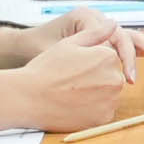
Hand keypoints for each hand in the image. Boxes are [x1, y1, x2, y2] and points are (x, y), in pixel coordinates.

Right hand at [6, 7, 142, 127]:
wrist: (28, 98)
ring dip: (96, 94)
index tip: (74, 68)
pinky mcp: (103, 119)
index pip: (110, 59)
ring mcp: (110, 101)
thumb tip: (114, 24)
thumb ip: (95, 33)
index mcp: (108, 57)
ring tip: (71, 93)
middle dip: (96, 78)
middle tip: (71, 81)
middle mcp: (115, 79)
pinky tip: (73, 105)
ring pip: (109, 95)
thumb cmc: (45, 69)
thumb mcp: (68, 44)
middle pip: (112, 77)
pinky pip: (103, 112)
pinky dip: (92, 110)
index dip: (90, 62)